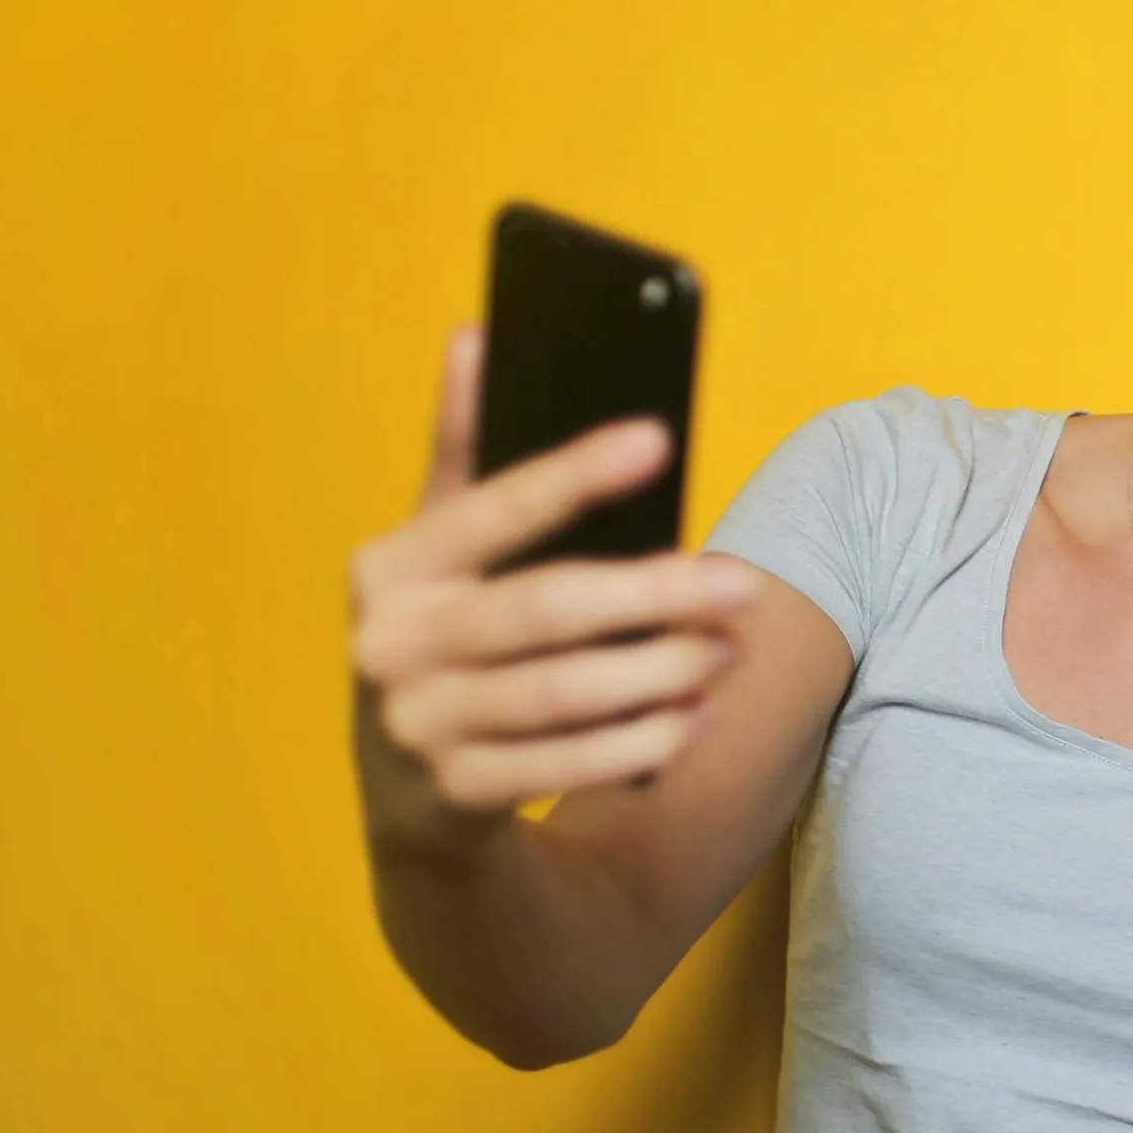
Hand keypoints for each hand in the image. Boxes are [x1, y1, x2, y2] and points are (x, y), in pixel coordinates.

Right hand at [348, 324, 752, 847]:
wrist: (406, 790)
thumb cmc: (448, 633)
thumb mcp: (440, 548)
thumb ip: (464, 452)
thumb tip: (477, 336)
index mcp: (390, 565)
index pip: (489, 506)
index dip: (572, 473)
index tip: (656, 438)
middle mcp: (389, 644)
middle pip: (542, 610)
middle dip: (652, 595)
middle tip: (743, 585)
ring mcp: (416, 726)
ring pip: (560, 695)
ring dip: (658, 673)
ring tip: (726, 651)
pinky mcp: (452, 796)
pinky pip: (560, 767)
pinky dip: (635, 743)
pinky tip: (691, 719)